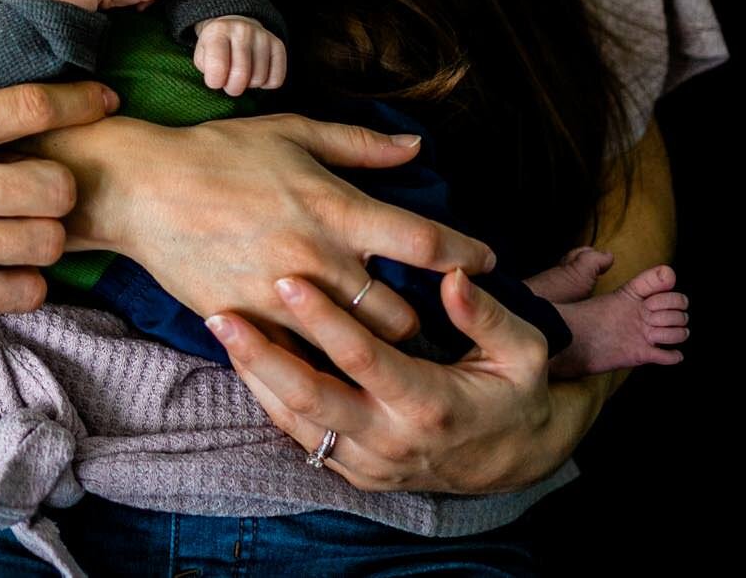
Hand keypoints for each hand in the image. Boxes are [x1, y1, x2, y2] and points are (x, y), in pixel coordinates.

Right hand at [0, 81, 113, 322]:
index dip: (80, 104)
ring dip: (47, 236)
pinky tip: (9, 271)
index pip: (31, 108)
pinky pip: (18, 292)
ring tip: (30, 231)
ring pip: (46, 242)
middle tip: (49, 187)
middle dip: (61, 186)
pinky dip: (25, 282)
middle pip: (55, 184)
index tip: (103, 103)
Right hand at [41, 113, 495, 343]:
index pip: (425, 243)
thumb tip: (415, 146)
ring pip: (355, 346)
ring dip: (371, 346)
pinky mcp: (250, 321)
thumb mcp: (292, 133)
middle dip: (417, 320)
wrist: (141, 188)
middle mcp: (317, 258)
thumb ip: (358, 145)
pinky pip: (301, 357)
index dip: (467, 256)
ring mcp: (283, 296)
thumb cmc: (218, 152)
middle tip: (423, 318)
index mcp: (336, 208)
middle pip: (400, 315)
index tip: (488, 262)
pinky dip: (318, 358)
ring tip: (376, 344)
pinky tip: (324, 356)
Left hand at [193, 16, 285, 94]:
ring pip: (259, 79)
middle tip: (229, 82)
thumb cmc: (216, 48)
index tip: (214, 80)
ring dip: (249, 84)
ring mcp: (263, 37)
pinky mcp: (278, 46)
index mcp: (218, 31)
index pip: (217, 67)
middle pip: (241, 76)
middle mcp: (242, 31)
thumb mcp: (201, 55)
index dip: (215, 82)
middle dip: (233, 87)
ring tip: (242, 74)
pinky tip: (256, 73)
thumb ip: (207, 69)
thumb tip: (221, 81)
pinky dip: (266, 84)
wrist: (235, 27)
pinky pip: (276, 79)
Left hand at [205, 268, 582, 493]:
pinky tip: (245, 359)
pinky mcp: (355, 472)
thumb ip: (486, 315)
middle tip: (222, 313)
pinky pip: (301, 435)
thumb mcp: (524, 351)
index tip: (288, 278)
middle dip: (262, 355)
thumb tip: (454, 274)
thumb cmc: (517, 391)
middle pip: (310, 398)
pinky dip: (269, 397)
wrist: (518, 458)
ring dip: (255, 375)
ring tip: (222, 327)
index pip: (363, 359)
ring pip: (295, 421)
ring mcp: (369, 462)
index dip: (323, 320)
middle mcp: (391, 439)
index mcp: (430, 403)